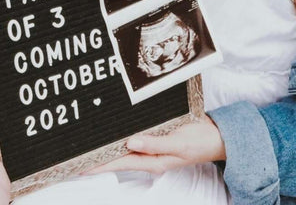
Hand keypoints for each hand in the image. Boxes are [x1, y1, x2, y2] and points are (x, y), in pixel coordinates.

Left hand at [89, 115, 225, 174]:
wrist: (216, 136)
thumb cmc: (200, 142)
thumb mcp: (179, 144)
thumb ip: (155, 144)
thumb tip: (131, 143)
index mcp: (154, 160)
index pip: (121, 162)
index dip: (101, 164)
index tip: (82, 165)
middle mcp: (150, 155)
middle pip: (120, 156)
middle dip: (101, 156)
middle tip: (80, 152)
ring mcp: (154, 146)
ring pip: (127, 146)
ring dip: (111, 145)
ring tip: (92, 141)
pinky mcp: (157, 136)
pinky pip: (137, 137)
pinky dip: (124, 135)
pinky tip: (117, 131)